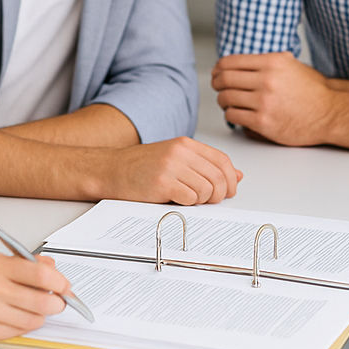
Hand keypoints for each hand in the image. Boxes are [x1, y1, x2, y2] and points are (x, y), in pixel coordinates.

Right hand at [0, 251, 70, 340]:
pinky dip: (24, 325)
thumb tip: (54, 271)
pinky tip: (19, 315)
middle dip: (57, 303)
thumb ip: (27, 263)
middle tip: (59, 300)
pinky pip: (18, 332)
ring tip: (35, 307)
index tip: (66, 287)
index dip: (60, 283)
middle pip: (42, 302)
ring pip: (32, 320)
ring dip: (40, 315)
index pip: (40, 276)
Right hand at [105, 137, 241, 203]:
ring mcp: (170, 166)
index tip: (226, 191)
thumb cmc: (142, 167)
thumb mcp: (176, 160)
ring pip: (206, 190)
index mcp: (185, 144)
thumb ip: (205, 165)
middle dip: (218, 195)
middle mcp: (180, 152)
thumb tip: (236, 174)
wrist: (112, 170)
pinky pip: (190, 199)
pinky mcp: (162, 182)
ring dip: (200, 201)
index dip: (230, 180)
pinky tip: (174, 199)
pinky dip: (186, 204)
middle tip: (207, 200)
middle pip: (218, 177)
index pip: (222, 160)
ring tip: (185, 198)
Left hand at [211, 52, 334, 145]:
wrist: (330, 113)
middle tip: (217, 87)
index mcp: (271, 62)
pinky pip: (234, 116)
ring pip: (226, 98)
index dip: (218, 68)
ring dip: (222, 100)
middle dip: (216, 83)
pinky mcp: (264, 122)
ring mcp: (264, 102)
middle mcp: (266, 80)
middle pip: (224, 79)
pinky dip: (231, 115)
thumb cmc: (312, 90)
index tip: (216, 72)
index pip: (230, 62)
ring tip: (226, 102)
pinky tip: (237, 114)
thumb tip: (238, 63)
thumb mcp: (290, 63)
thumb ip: (265, 61)